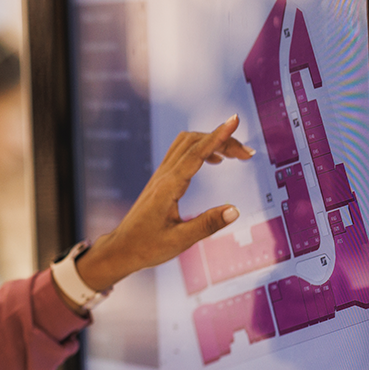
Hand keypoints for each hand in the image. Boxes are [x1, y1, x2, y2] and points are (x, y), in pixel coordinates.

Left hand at [75, 114, 253, 291]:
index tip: (233, 120)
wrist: (121, 248)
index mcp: (168, 188)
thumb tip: (234, 210)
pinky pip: (181, 153)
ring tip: (235, 155)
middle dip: (222, 140)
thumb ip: (207, 225)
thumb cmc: (146, 246)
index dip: (217, 136)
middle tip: (247, 154)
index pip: (195, 154)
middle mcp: (163, 176)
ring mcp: (160, 176)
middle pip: (193, 143)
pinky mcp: (160, 180)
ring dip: (210, 142)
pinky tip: (214, 161)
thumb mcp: (180, 241)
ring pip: (186, 144)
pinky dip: (200, 149)